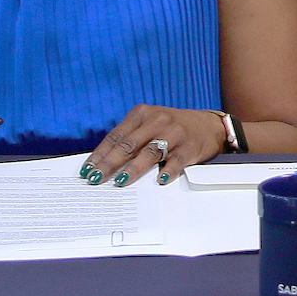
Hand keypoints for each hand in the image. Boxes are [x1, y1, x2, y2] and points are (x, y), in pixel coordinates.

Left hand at [83, 106, 226, 187]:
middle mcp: (157, 121)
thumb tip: (104, 161)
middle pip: (129, 144)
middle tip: (96, 178)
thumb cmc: (173, 127)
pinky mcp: (190, 147)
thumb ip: (131, 137)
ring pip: (149, 152)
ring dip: (133, 169)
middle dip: (109, 163)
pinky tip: (159, 180)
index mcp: (142, 114)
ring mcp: (174, 133)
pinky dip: (167, 170)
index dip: (100, 154)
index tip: (88, 169)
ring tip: (120, 181)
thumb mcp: (150, 123)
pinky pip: (176, 160)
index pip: (116, 136)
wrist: (208, 125)